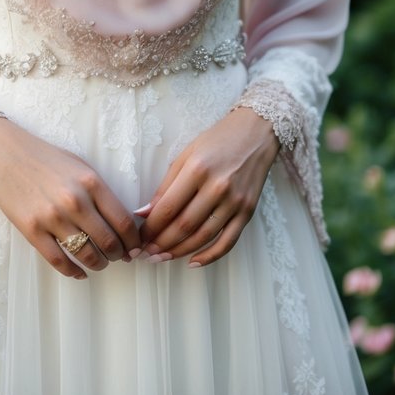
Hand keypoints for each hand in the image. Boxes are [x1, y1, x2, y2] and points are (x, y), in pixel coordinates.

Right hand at [0, 117, 141, 279]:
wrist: (4, 152)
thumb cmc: (45, 158)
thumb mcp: (80, 166)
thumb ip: (101, 192)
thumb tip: (123, 221)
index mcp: (91, 182)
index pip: (124, 222)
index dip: (134, 241)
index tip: (135, 247)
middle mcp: (75, 201)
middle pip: (109, 242)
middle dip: (119, 255)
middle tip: (119, 257)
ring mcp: (52, 217)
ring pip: (87, 255)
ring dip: (99, 264)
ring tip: (100, 263)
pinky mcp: (32, 230)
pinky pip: (59, 260)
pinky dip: (73, 272)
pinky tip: (79, 272)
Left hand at [138, 107, 278, 267]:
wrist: (255, 133)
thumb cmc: (217, 141)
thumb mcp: (186, 155)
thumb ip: (166, 185)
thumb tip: (144, 213)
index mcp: (197, 169)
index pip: (169, 207)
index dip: (151, 227)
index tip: (140, 236)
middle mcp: (218, 187)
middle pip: (185, 225)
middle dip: (162, 243)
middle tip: (147, 253)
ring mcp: (235, 201)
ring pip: (203, 236)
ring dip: (180, 251)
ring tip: (163, 258)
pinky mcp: (248, 211)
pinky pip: (228, 241)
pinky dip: (210, 256)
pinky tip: (193, 262)